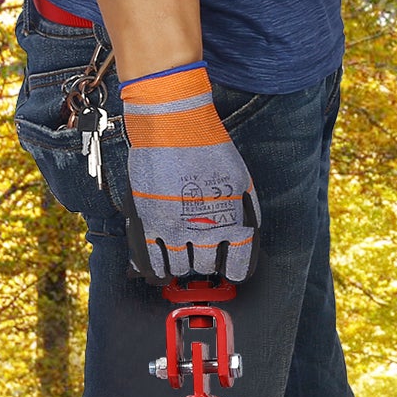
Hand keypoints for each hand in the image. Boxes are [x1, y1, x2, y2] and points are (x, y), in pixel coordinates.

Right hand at [119, 61, 260, 284]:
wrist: (173, 126)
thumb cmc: (208, 147)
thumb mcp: (240, 179)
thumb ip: (245, 210)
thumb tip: (246, 232)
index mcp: (232, 221)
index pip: (237, 264)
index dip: (233, 269)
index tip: (229, 269)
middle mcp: (205, 230)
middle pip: (204, 266)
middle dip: (203, 263)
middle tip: (199, 254)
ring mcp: (176, 229)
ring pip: (179, 267)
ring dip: (180, 265)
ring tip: (180, 255)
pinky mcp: (151, 224)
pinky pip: (153, 261)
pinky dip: (157, 268)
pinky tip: (160, 268)